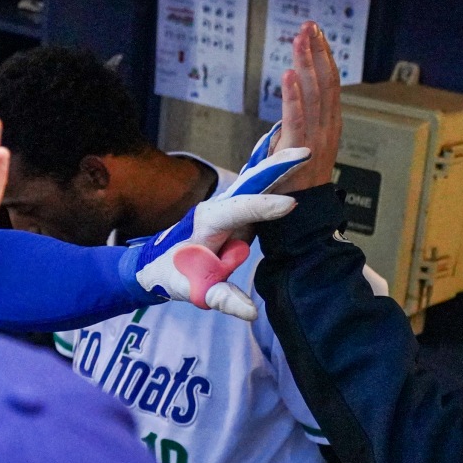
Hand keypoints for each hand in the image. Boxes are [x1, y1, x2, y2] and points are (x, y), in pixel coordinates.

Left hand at [129, 146, 306, 320]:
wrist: (155, 263)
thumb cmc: (173, 274)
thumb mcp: (194, 291)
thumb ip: (221, 298)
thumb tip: (252, 312)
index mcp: (206, 222)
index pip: (237, 211)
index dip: (263, 207)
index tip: (291, 205)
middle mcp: (218, 208)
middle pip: (250, 185)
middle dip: (275, 168)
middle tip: (305, 151)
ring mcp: (229, 208)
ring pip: (257, 184)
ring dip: (280, 167)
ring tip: (307, 151)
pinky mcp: (238, 213)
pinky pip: (260, 193)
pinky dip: (278, 178)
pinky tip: (296, 165)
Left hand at [276, 21, 341, 193]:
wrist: (305, 223)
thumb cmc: (297, 187)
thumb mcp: (302, 150)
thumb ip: (299, 128)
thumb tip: (291, 105)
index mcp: (329, 127)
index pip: (330, 85)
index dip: (324, 58)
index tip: (316, 34)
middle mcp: (327, 130)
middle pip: (325, 83)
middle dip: (316, 52)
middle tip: (309, 26)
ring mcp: (315, 141)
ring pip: (314, 95)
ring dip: (306, 64)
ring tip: (300, 38)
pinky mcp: (298, 153)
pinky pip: (296, 120)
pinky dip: (294, 97)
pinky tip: (289, 75)